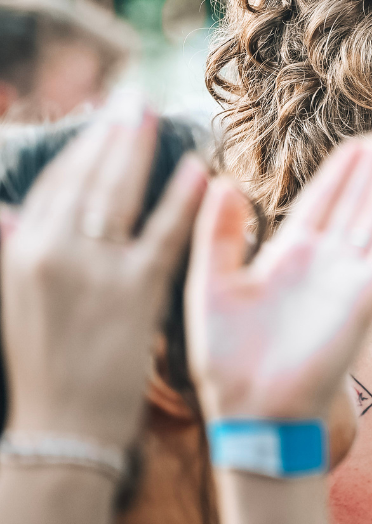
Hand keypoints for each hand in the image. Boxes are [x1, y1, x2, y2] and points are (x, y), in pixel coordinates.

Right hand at [2, 93, 205, 442]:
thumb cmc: (45, 364)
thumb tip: (1, 210)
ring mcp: (93, 270)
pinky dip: (180, 198)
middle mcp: (50, 252)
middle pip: (85, 176)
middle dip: (110, 131)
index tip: (100, 115)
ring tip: (156, 113)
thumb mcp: (14, 301)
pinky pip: (162, 233)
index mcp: (20, 250)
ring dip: (138, 148)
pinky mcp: (133, 291)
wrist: (65, 426)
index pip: (54, 183)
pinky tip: (199, 170)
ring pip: (117, 193)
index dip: (80, 146)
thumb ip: (11, 248)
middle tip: (132, 96)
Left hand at [185, 124, 371, 421]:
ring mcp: (347, 279)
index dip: (342, 171)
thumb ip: (217, 235)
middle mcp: (323, 264)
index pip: (320, 202)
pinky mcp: (365, 299)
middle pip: (358, 202)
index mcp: (286, 258)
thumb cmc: (228, 361)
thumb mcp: (209, 286)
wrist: (252, 413)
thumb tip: (220, 182)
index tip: (362, 141)